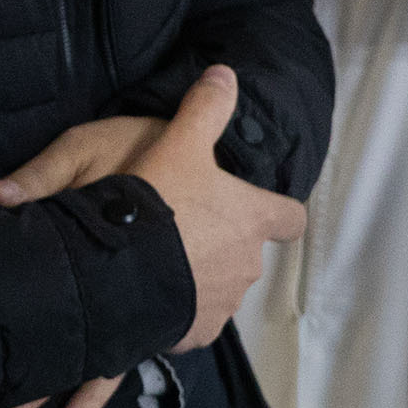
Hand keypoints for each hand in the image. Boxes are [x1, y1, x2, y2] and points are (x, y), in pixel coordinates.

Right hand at [0, 66, 306, 354]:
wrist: (118, 267)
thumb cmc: (158, 201)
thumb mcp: (179, 142)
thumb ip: (205, 109)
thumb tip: (225, 73)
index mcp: (252, 218)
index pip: (289, 217)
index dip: (278, 212)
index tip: (262, 209)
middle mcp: (247, 265)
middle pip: (245, 252)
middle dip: (218, 244)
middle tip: (177, 228)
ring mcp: (222, 303)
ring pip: (216, 287)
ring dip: (196, 277)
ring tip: (155, 264)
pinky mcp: (193, 333)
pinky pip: (190, 321)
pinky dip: (175, 312)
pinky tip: (146, 298)